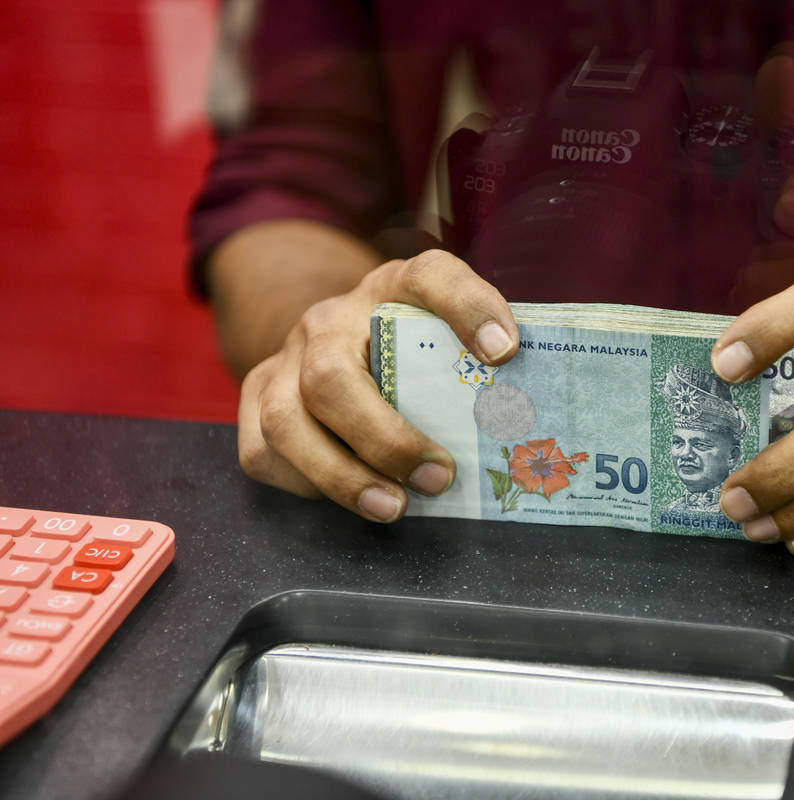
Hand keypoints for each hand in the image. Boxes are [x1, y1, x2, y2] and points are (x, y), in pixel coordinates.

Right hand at [237, 250, 519, 521]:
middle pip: (331, 375)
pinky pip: (264, 453)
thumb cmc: (407, 346)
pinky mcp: (256, 401)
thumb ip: (480, 354)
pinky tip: (353, 496)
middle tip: (439, 476)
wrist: (331, 334)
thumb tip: (513, 393)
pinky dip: (308, 484)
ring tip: (395, 506)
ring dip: (342, 476)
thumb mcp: (448, 335)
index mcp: (393, 290)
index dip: (468, 309)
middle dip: (385, 438)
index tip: (504, 351)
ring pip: (287, 423)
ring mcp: (284, 360)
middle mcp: (329, 320)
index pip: (432, 277)